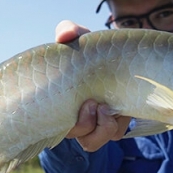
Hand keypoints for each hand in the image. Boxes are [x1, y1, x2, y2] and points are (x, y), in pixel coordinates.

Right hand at [55, 20, 131, 151]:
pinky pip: (114, 136)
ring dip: (99, 129)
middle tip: (92, 103)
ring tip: (106, 108)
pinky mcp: (116, 125)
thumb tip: (63, 36)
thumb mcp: (81, 37)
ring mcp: (95, 123)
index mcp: (61, 100)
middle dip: (82, 124)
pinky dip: (116, 125)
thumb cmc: (94, 50)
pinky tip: (122, 110)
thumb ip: (70, 30)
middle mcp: (74, 116)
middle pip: (72, 135)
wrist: (123, 56)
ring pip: (91, 142)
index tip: (67, 103)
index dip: (56, 121)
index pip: (49, 121)